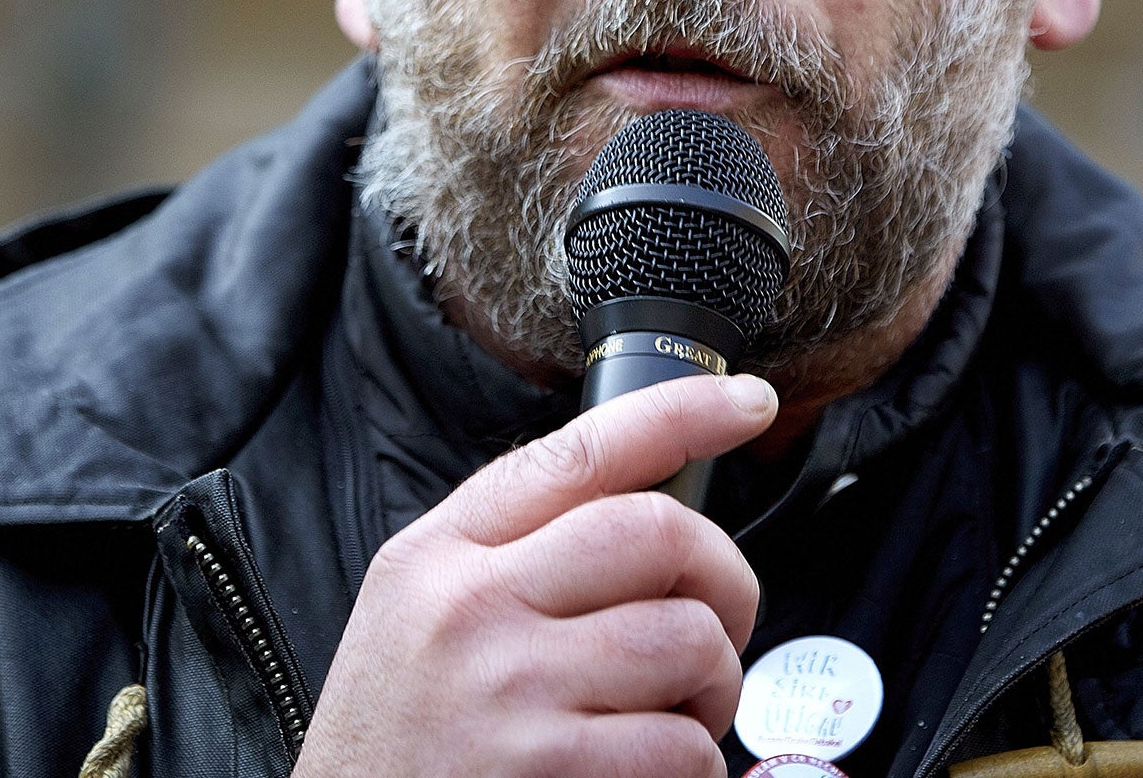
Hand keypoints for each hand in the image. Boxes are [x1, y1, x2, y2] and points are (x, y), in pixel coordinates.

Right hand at [294, 373, 778, 777]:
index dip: (683, 412)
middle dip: (723, 575)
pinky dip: (697, 765)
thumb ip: (514, 553)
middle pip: (657, 532)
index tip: (747, 401)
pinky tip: (654, 772)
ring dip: (715, 683)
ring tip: (679, 712)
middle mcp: (471, 609)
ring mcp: (510, 693)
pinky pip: (681, 747)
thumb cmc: (395, 743)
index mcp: (440, 555)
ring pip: (686, 640)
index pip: (581, 453)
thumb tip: (648, 517)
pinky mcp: (549, 773)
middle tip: (721, 621)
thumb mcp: (417, 615)